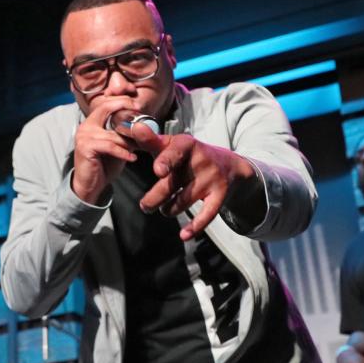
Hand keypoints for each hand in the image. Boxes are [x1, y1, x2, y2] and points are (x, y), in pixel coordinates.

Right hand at [70, 97, 140, 203]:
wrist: (90, 186)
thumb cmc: (103, 165)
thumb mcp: (116, 145)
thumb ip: (124, 134)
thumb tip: (143, 126)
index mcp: (91, 123)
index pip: (106, 104)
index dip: (122, 101)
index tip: (137, 105)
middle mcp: (85, 126)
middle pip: (106, 108)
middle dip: (125, 108)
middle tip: (141, 114)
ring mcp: (84, 136)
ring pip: (113, 134)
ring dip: (128, 142)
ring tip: (139, 148)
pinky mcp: (86, 148)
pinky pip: (110, 146)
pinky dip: (123, 152)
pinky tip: (132, 158)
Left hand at [135, 133, 257, 240]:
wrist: (230, 165)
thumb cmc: (189, 156)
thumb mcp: (172, 145)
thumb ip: (151, 140)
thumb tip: (133, 127)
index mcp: (186, 144)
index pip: (175, 151)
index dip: (166, 160)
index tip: (158, 171)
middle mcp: (201, 160)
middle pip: (172, 184)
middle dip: (155, 198)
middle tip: (145, 206)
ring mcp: (211, 178)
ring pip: (182, 202)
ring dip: (168, 209)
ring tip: (164, 209)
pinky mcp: (220, 195)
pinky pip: (207, 214)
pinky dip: (195, 226)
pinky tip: (184, 235)